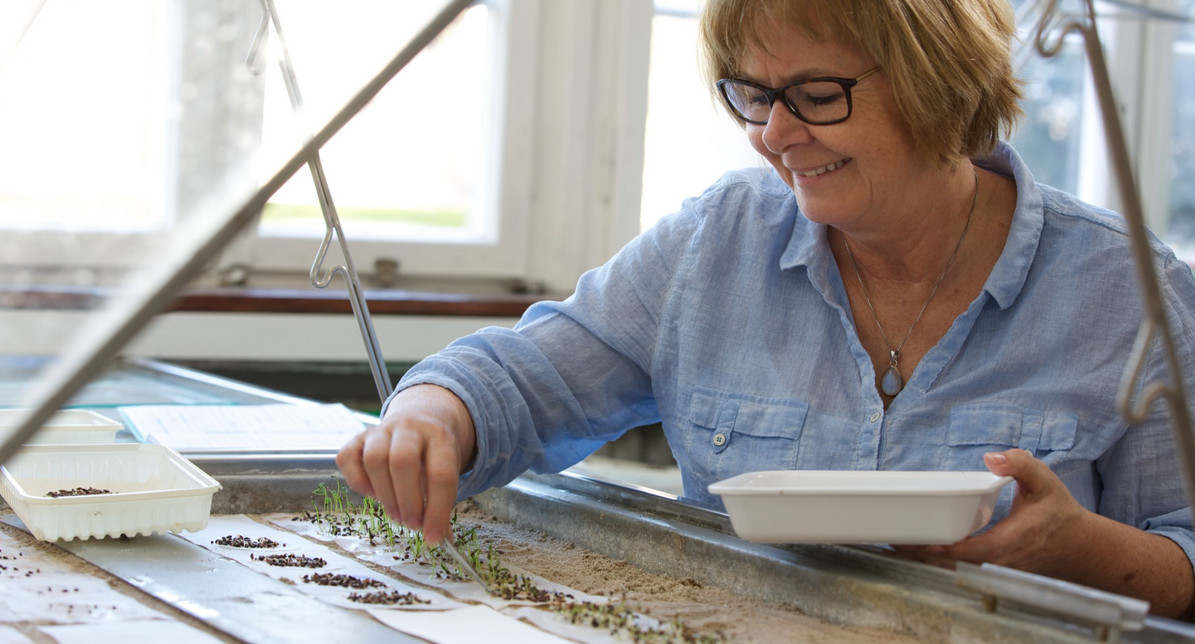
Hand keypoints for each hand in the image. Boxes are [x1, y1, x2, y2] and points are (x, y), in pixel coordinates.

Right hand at [336, 384, 475, 544]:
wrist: (420, 419)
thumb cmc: (432, 456)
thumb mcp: (446, 472)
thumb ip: (442, 506)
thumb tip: (440, 540)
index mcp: (439, 437)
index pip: (440, 474)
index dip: (437, 510)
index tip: (433, 537)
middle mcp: (410, 429)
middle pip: (403, 461)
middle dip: (408, 501)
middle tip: (412, 524)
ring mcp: (381, 431)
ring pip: (374, 459)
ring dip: (385, 495)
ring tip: (396, 514)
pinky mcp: (358, 437)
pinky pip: (346, 457)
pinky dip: (357, 481)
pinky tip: (373, 493)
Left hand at [893, 449, 1090, 576]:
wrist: (1077, 546)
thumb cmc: (1058, 512)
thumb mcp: (1045, 481)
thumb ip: (1020, 464)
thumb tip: (992, 458)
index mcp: (1009, 541)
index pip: (970, 550)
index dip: (944, 547)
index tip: (919, 541)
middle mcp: (997, 561)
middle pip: (952, 563)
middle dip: (922, 554)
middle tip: (892, 540)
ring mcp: (993, 569)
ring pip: (952, 569)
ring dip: (924, 559)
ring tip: (895, 544)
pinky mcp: (989, 569)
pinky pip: (958, 568)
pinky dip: (936, 561)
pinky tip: (915, 550)